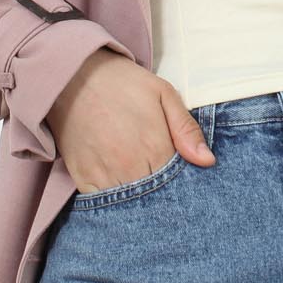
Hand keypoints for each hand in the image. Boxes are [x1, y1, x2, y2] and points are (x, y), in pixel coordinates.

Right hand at [46, 47, 215, 192]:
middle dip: (165, 198)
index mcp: (155, 148)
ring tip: (143, 185)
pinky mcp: (83, 179)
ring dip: (140, 203)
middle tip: (164, 185)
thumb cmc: (124, 84)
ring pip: (130, 206)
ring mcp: (104, 176)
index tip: (187, 184)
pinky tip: (121, 189)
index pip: (179, 184)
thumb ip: (187, 129)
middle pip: (156, 200)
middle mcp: (130, 167)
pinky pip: (102, 204)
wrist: (74, 76)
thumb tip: (208, 161)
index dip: (185, 186)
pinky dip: (114, 203)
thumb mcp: (164, 95)